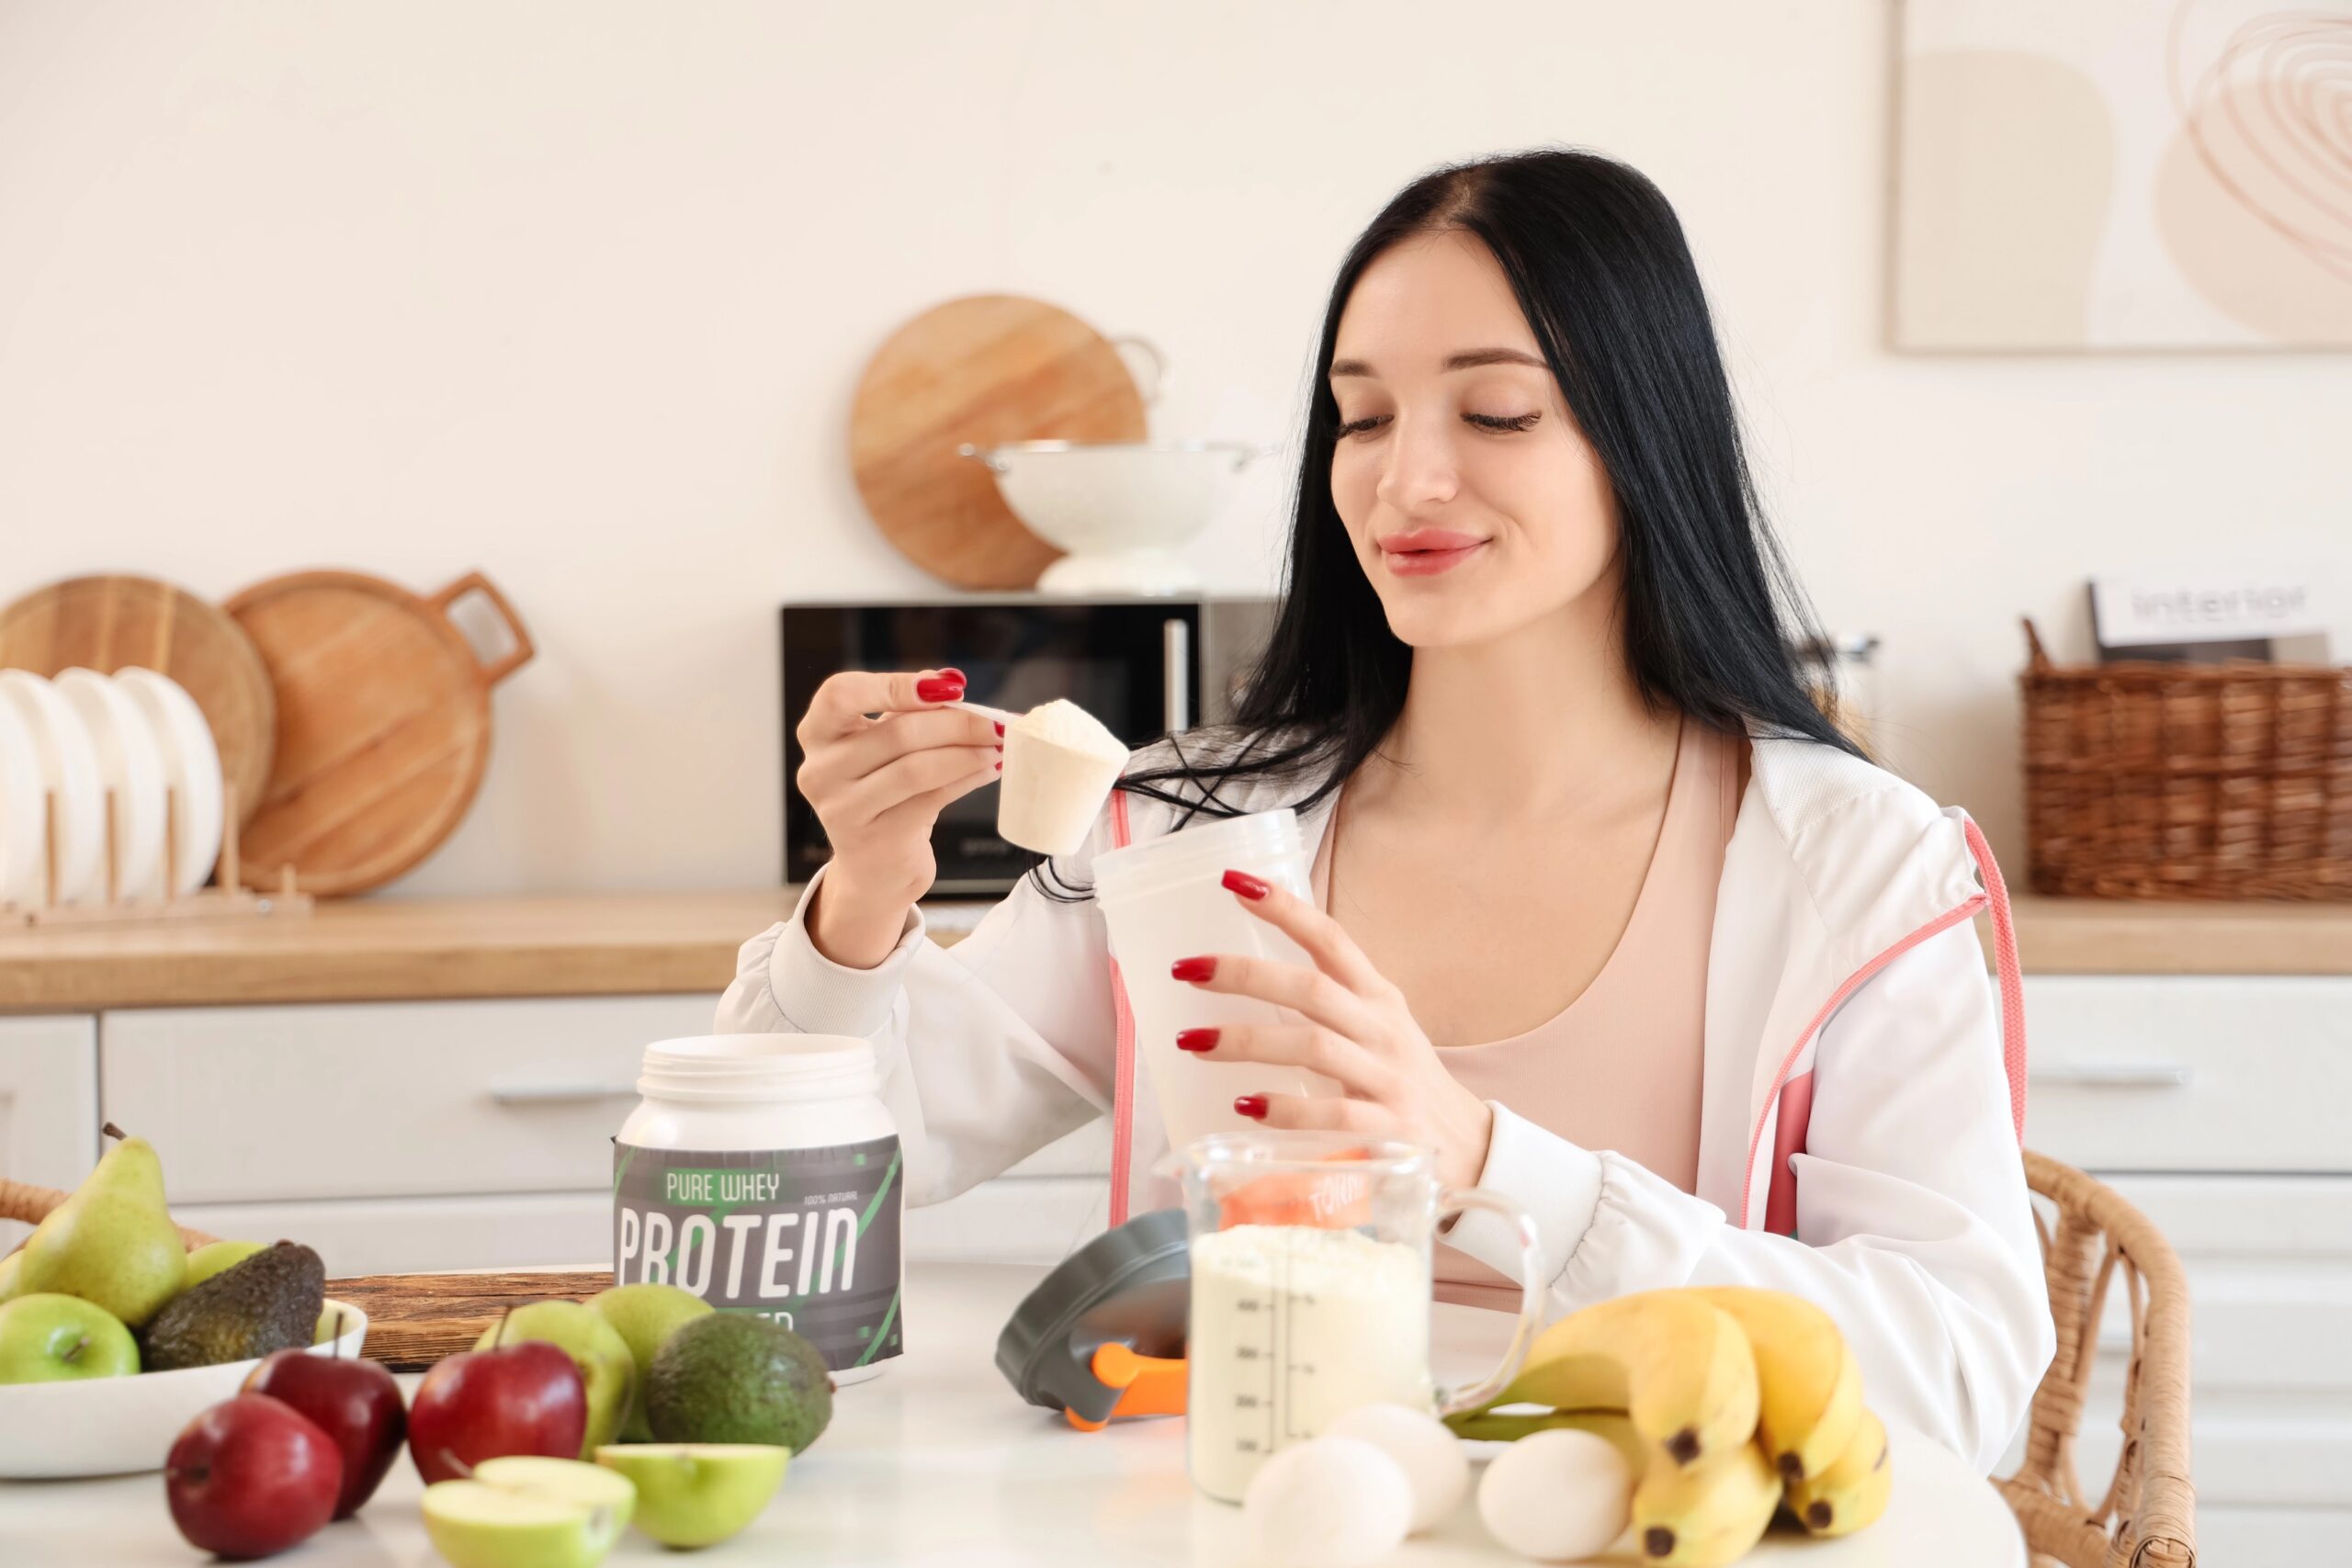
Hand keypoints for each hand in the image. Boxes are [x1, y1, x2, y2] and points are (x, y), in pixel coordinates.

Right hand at [796, 668, 1000, 966]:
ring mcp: (842, 808)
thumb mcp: (886, 745)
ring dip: (967, 753)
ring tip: (997, 747)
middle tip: (996, 723)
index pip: (841, 693)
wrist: (872, 869)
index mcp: (817, 734)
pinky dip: (966, 780)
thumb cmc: (882, 795)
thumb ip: (908, 709)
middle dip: (956, 724)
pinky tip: (988, 771)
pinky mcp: (874, 839)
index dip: (894, 685)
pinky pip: (930, 799)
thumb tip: (948, 678)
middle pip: (895, 733)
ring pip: (916, 769)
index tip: (949, 688)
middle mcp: (819, 770)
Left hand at [1171, 870, 1495, 1189]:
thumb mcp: (1376, 1028)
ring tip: (1193, 1041)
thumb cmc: (1402, 1082)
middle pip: (1311, 988)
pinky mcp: (1390, 1132)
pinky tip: (1246, 1105)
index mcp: (1378, 999)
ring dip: (1247, 1041)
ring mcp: (1388, 1080)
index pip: (1331, 939)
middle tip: (1187, 969)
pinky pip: (1332, 1113)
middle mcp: (1384, 1031)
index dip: (1285, 908)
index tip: (1234, 881)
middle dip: (1245, 974)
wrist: (1469, 1148)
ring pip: (1313, 1046)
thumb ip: (1327, 1003)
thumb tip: (1247, 976)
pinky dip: (1286, 1109)